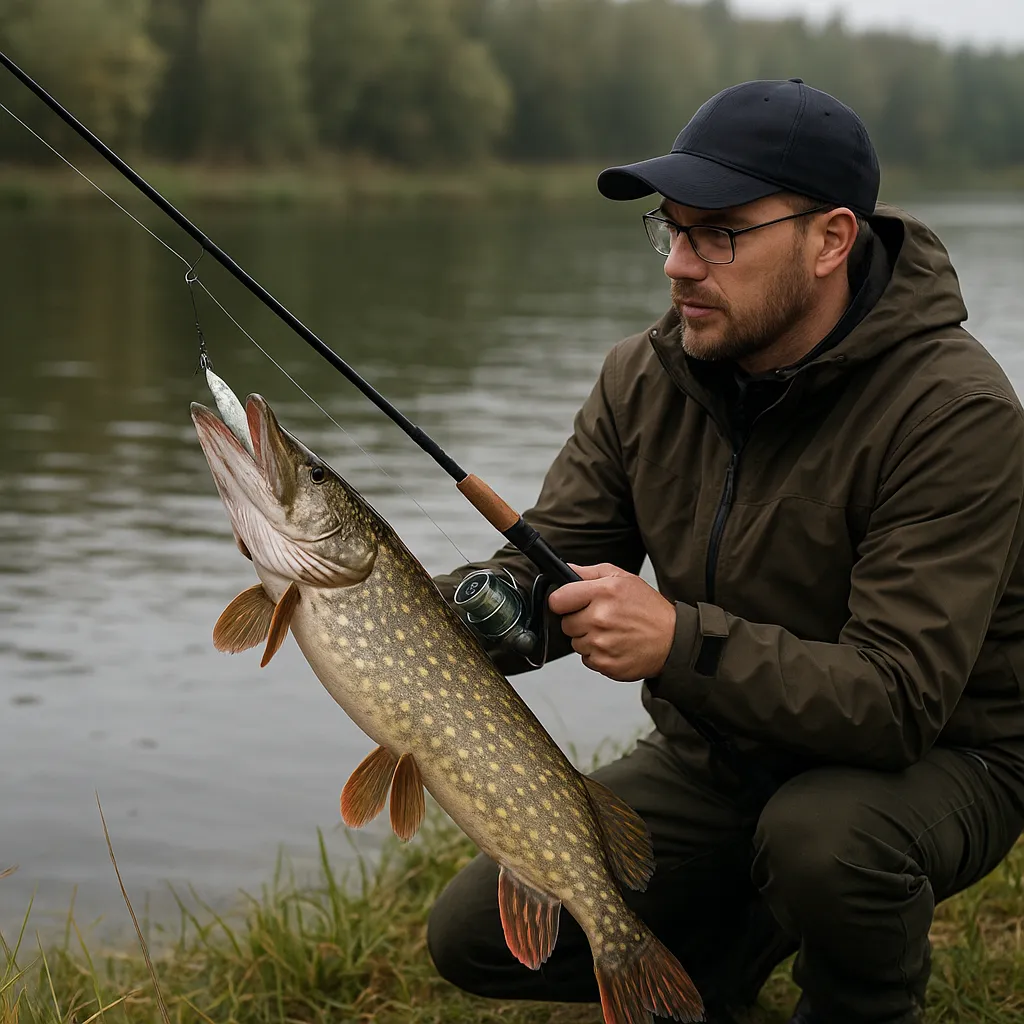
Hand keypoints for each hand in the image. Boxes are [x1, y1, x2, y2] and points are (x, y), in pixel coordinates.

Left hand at [548, 563, 676, 681]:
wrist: (673, 640)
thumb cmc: (649, 609)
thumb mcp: (623, 579)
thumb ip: (590, 573)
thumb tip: (566, 570)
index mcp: (603, 592)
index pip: (558, 600)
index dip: (562, 601)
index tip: (569, 603)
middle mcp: (600, 618)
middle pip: (566, 623)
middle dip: (579, 621)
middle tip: (601, 618)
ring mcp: (602, 643)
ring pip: (575, 642)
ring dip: (588, 639)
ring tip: (611, 632)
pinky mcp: (605, 663)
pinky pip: (586, 659)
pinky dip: (597, 654)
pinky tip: (614, 645)